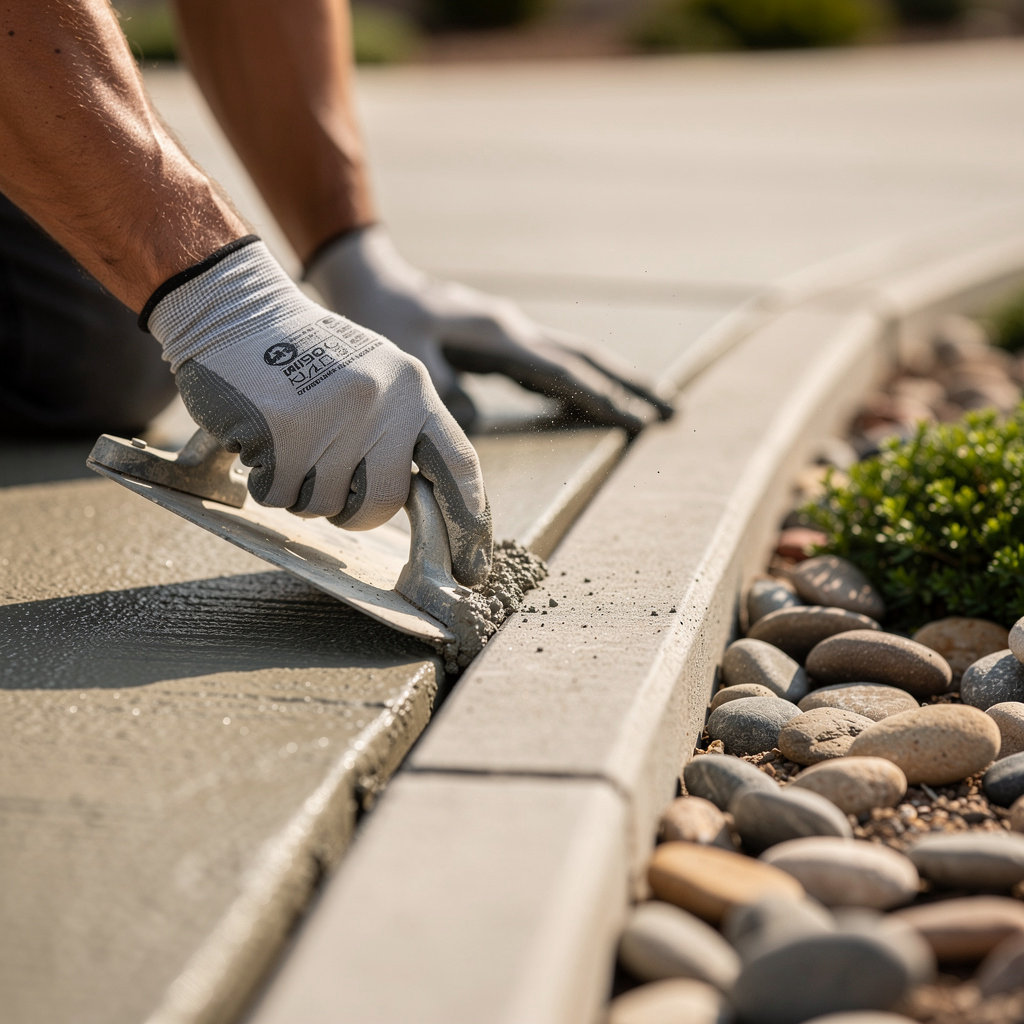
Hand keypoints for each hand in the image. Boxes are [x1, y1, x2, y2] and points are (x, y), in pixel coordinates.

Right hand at [146, 237, 491, 585]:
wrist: (236, 308)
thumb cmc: (307, 352)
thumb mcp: (375, 373)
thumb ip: (401, 428)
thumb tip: (421, 496)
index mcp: (413, 390)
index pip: (458, 465)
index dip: (468, 520)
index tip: (472, 563)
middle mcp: (382, 404)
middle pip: (383, 503)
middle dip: (353, 512)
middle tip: (329, 486)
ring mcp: (333, 418)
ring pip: (324, 505)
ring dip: (301, 491)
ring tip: (290, 442)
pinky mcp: (283, 432)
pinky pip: (279, 495)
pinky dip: (266, 481)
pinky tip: (262, 440)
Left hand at [305, 226, 673, 432]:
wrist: (371, 282)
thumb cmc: (384, 321)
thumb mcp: (407, 359)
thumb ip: (446, 390)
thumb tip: (481, 423)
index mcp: (499, 335)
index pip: (563, 372)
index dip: (602, 399)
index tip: (639, 422)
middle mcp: (514, 331)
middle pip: (585, 360)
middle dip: (629, 386)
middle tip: (672, 411)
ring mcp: (509, 334)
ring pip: (573, 360)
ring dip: (612, 383)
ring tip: (650, 407)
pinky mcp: (499, 342)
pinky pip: (550, 366)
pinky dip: (578, 383)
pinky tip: (588, 399)